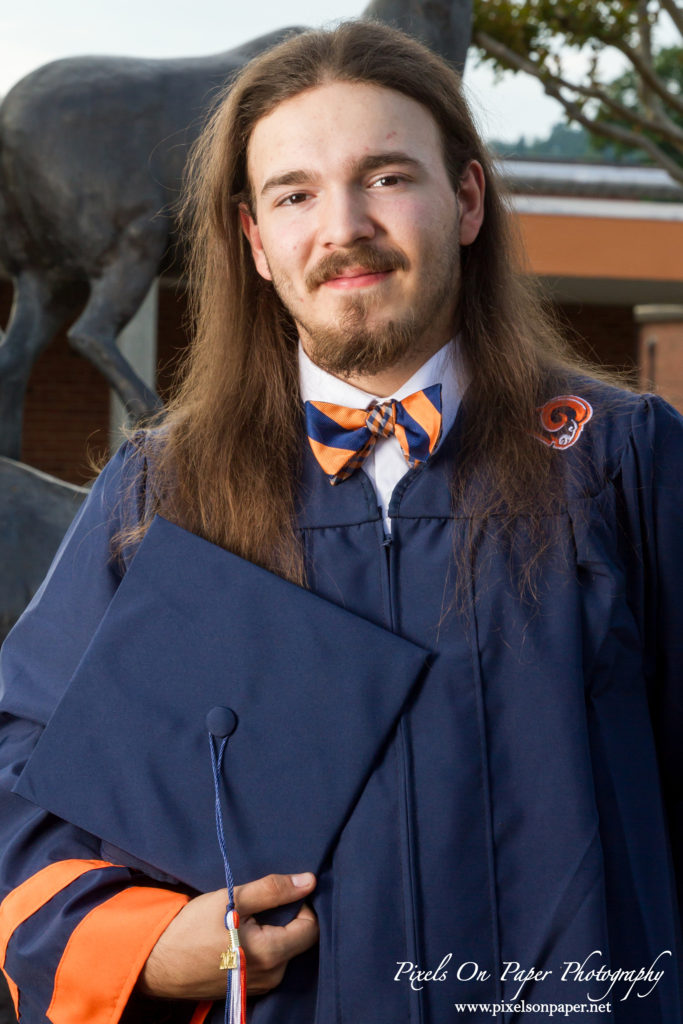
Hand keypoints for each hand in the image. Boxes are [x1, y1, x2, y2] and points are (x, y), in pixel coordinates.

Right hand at [138, 872, 317, 999]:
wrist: (157, 962)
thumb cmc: (192, 928)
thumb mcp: (232, 899)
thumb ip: (273, 889)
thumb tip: (309, 881)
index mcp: (271, 954)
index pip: (311, 928)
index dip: (300, 905)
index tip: (278, 895)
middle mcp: (271, 976)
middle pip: (299, 941)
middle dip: (286, 919)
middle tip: (259, 907)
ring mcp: (259, 987)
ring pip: (284, 953)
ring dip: (273, 934)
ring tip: (246, 921)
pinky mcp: (247, 990)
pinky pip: (269, 965)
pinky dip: (262, 948)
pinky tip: (240, 937)